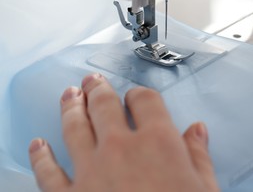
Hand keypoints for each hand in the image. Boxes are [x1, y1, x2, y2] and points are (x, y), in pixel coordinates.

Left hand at [29, 73, 218, 191]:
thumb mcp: (204, 189)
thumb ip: (198, 156)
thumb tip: (197, 131)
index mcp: (157, 141)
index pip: (145, 101)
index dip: (140, 94)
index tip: (137, 95)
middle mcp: (121, 148)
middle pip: (105, 105)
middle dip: (98, 90)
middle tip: (92, 81)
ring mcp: (91, 171)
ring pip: (75, 128)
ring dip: (70, 108)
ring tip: (68, 95)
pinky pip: (48, 173)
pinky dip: (41, 157)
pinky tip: (38, 145)